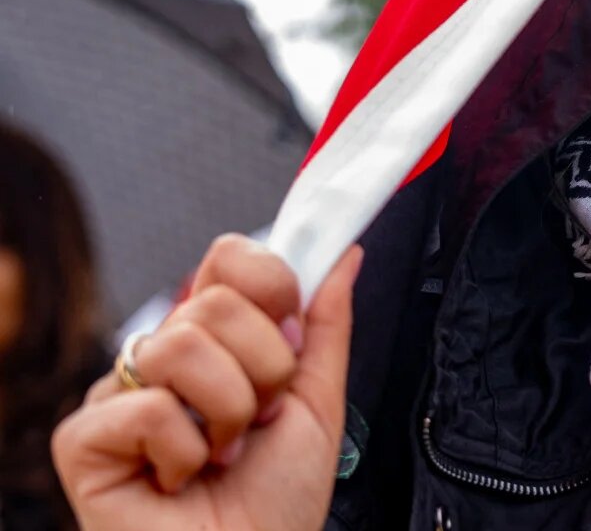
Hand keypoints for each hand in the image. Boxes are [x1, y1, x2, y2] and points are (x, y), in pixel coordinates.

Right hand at [52, 235, 361, 530]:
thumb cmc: (278, 499)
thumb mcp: (319, 400)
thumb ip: (326, 325)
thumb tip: (344, 255)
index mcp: (214, 338)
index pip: (229, 258)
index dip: (272, 289)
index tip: (291, 341)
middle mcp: (160, 357)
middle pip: (213, 302)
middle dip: (263, 369)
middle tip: (258, 420)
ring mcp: (116, 396)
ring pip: (179, 346)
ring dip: (228, 412)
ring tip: (223, 452)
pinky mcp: (83, 440)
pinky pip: (147, 407)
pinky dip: (186, 452)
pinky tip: (180, 479)